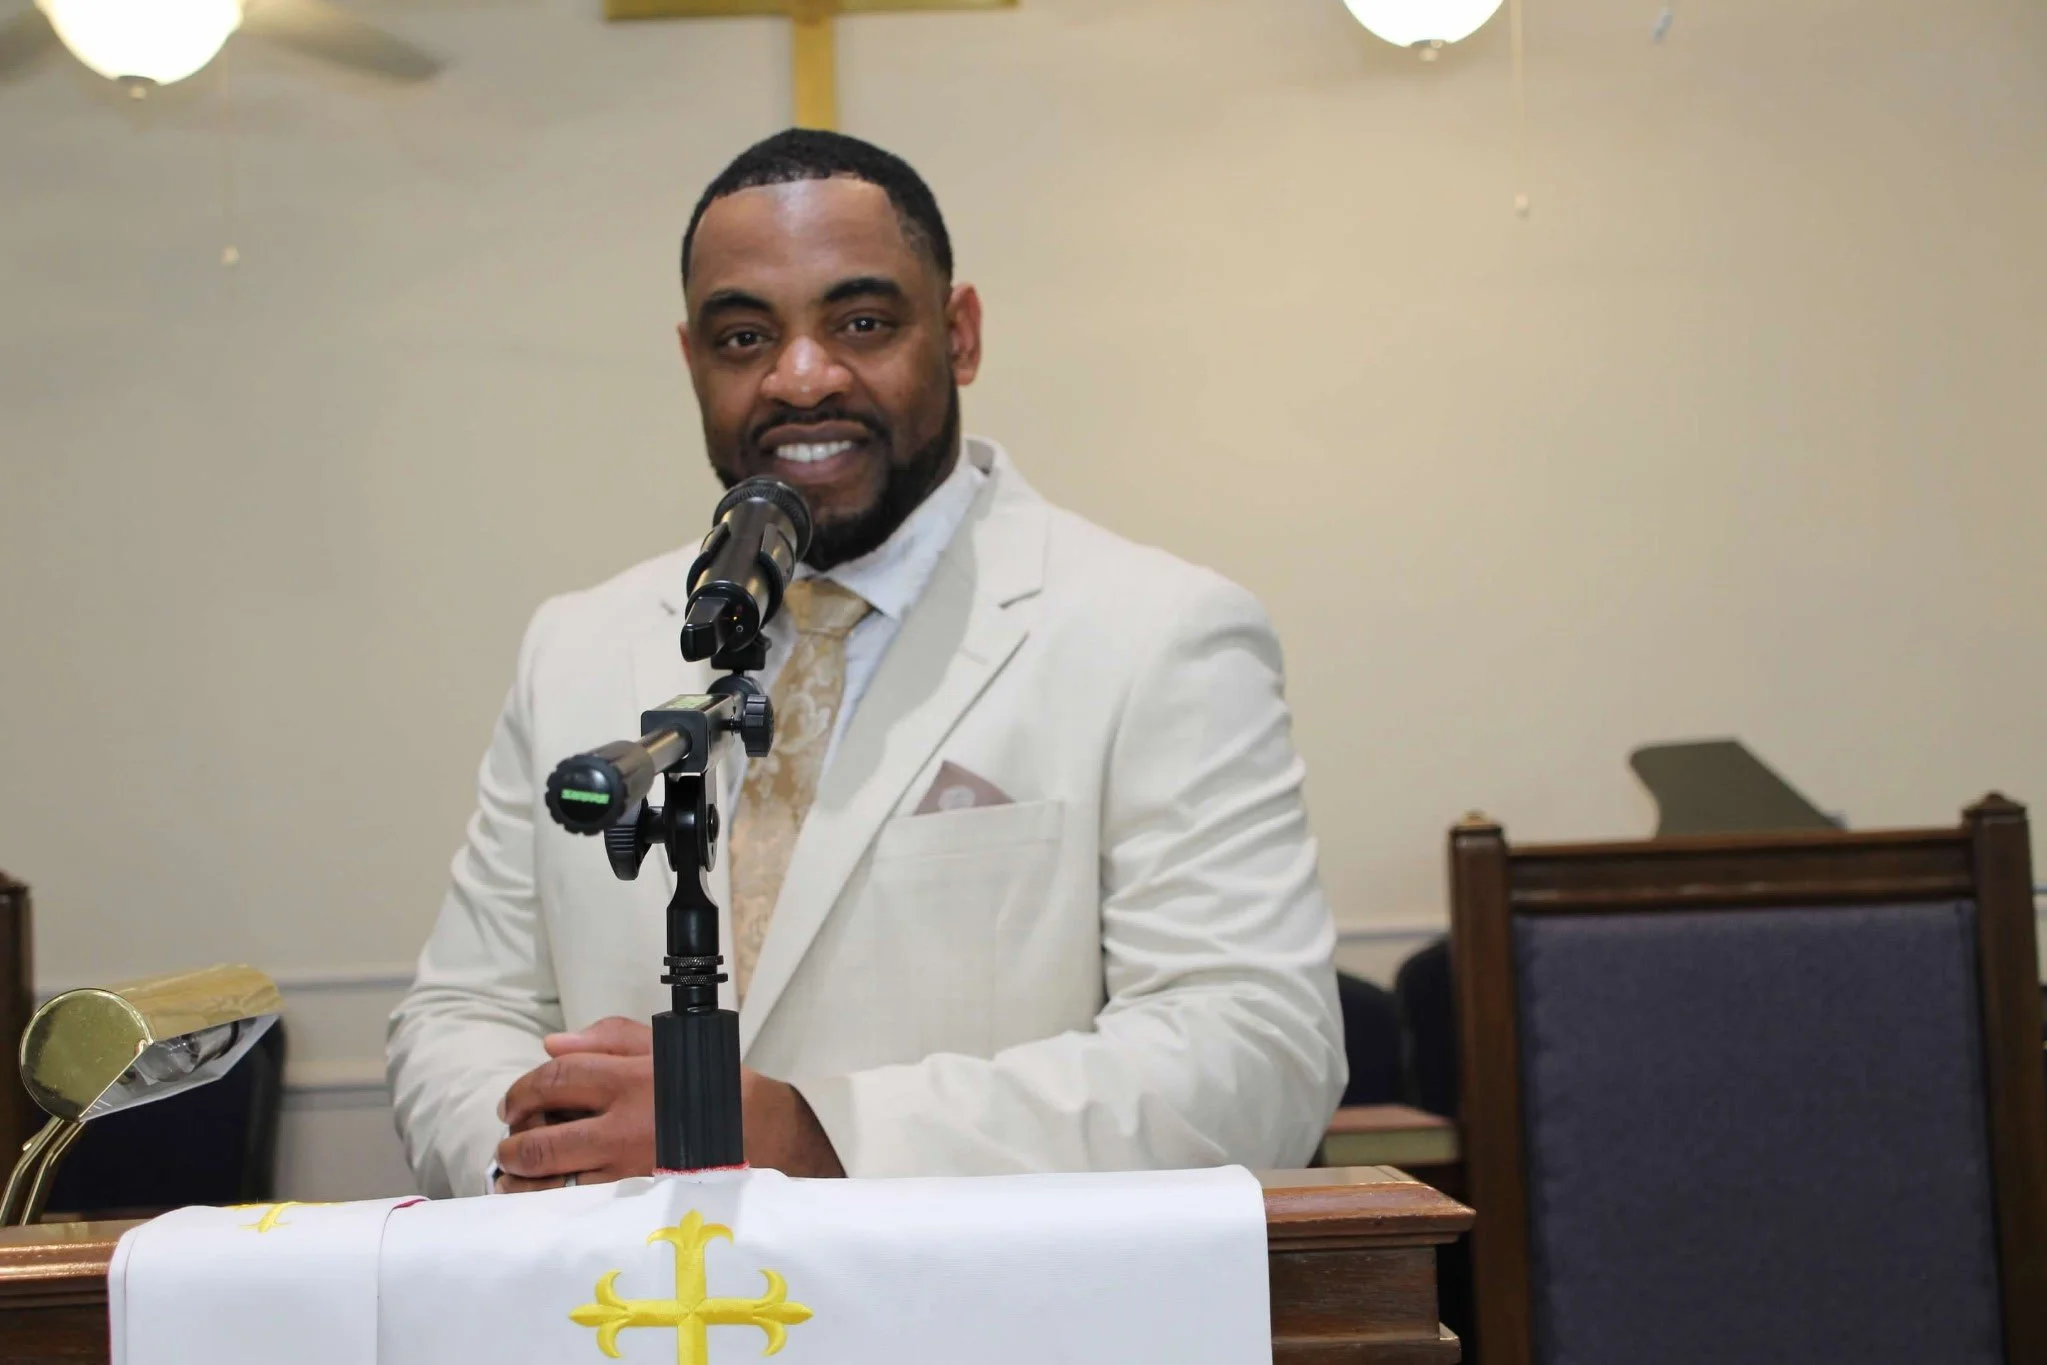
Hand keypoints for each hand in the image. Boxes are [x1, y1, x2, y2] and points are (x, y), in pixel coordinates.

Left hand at [493, 1016, 845, 1189]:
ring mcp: (627, 1170)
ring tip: (514, 1175)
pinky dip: (548, 1203)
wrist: (761, 1132)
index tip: (512, 1104)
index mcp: (628, 1079)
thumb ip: (607, 1038)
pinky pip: (577, 1205)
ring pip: (552, 1183)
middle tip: (509, 1144)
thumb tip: (552, 1046)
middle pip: (542, 1140)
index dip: (522, 1091)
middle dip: (513, 1144)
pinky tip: (540, 1196)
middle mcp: (622, 1126)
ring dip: (521, 1181)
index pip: (555, 1080)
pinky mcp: (636, 1202)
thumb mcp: (664, 1046)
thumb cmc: (708, 1085)